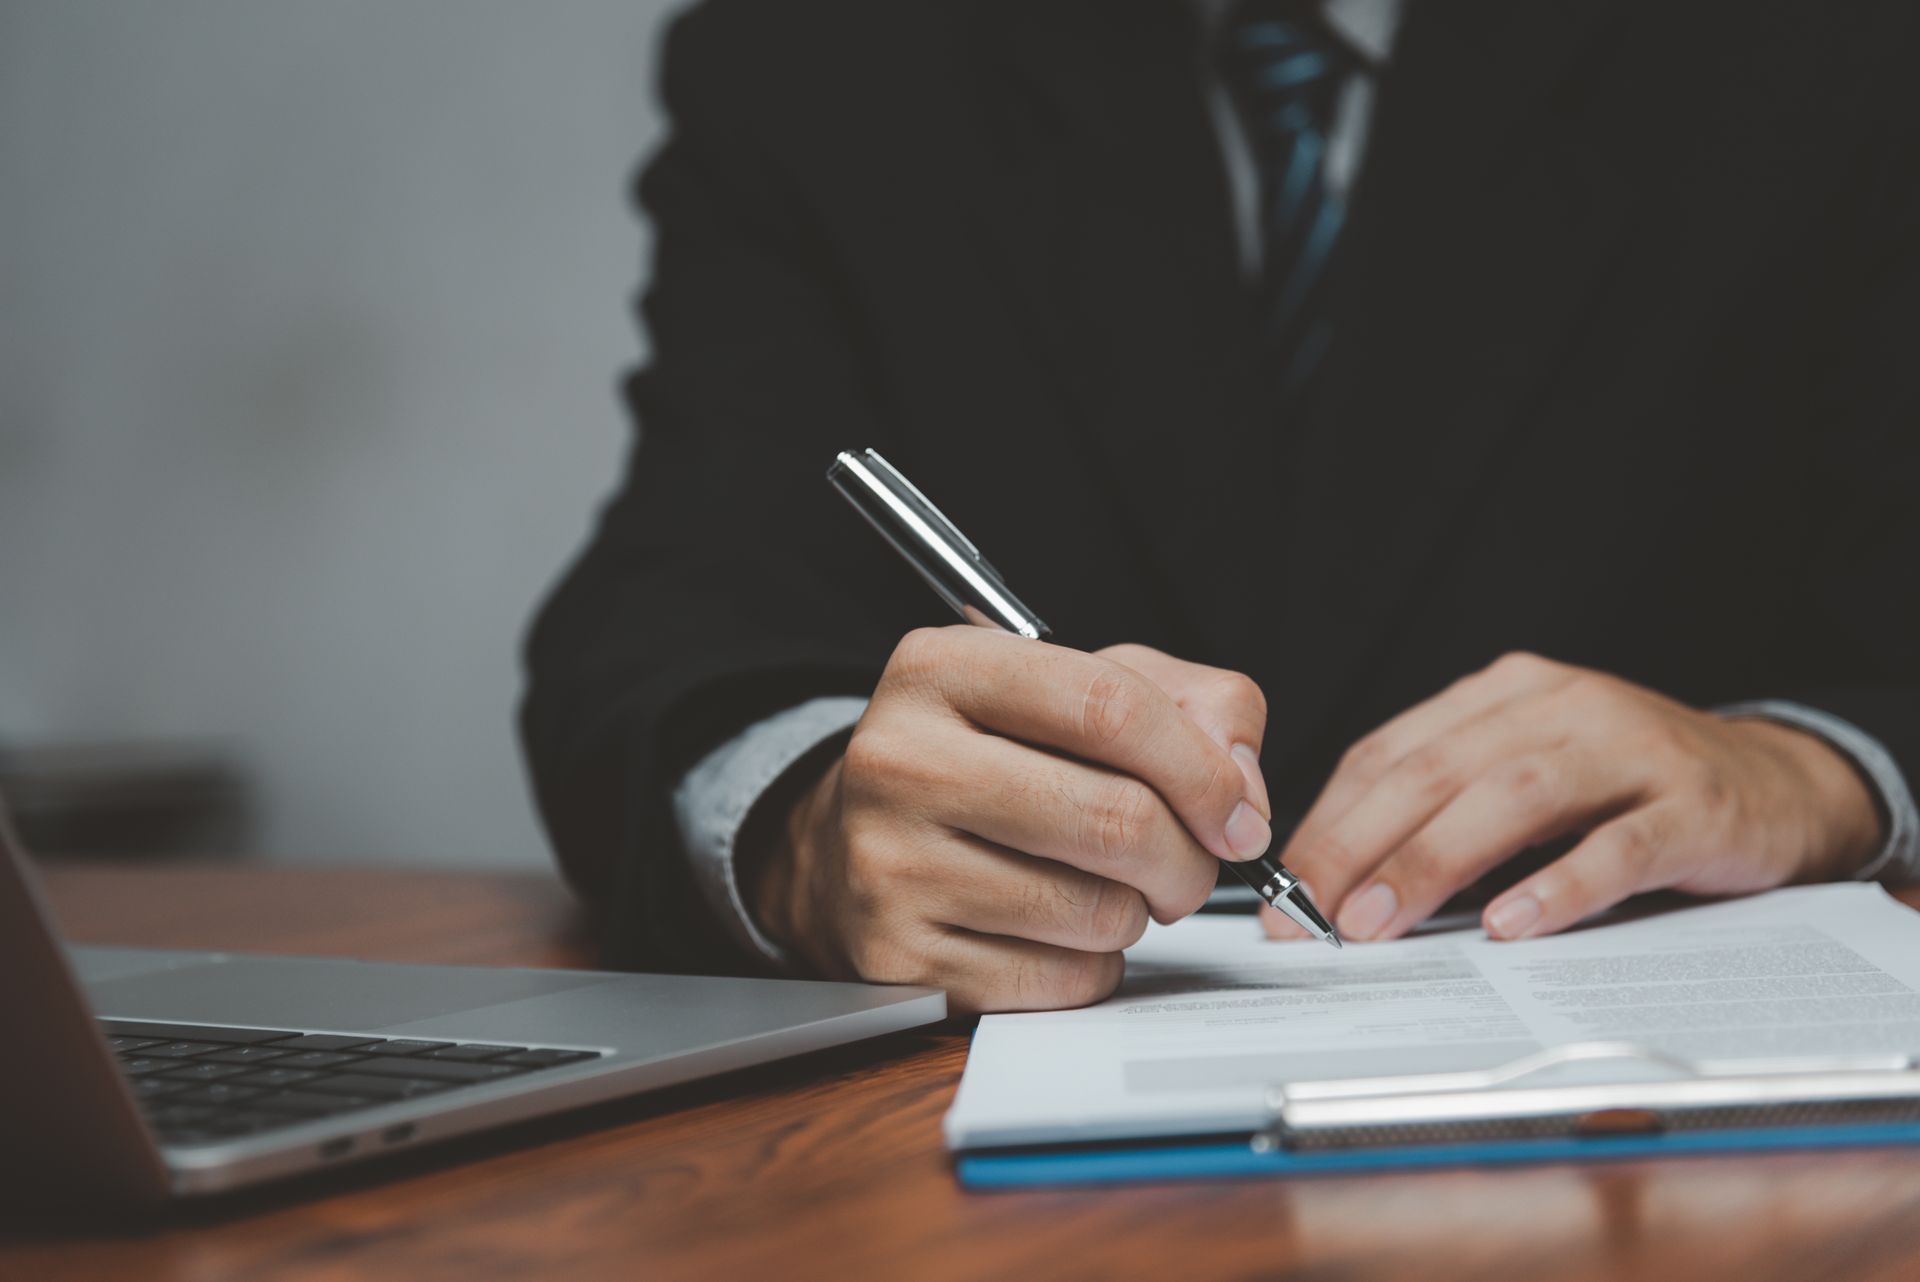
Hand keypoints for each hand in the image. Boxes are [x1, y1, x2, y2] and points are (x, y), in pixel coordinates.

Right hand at [747, 628, 1271, 1012]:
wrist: (851, 840)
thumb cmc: (990, 757)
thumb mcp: (1078, 688)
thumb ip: (1187, 704)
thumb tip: (1241, 789)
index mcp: (942, 669)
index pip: (1111, 707)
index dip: (1203, 769)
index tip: (1239, 811)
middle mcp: (899, 761)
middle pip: (1115, 819)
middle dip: (1189, 858)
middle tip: (1193, 866)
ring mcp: (888, 866)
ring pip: (1096, 912)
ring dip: (1139, 913)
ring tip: (1109, 889)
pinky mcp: (899, 960)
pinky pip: (1060, 981)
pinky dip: (1092, 966)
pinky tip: (1061, 933)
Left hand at [1263, 652, 1884, 944]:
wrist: (1780, 783)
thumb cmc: (1628, 788)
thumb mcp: (1529, 776)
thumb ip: (1447, 809)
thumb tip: (1342, 884)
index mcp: (1503, 694)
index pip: (1391, 751)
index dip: (1331, 821)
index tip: (1285, 889)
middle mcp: (1559, 706)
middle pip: (1437, 770)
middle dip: (1361, 845)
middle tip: (1312, 916)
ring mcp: (1631, 750)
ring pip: (1514, 797)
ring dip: (1434, 861)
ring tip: (1379, 922)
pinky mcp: (1695, 806)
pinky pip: (1618, 844)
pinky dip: (1559, 884)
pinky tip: (1509, 924)